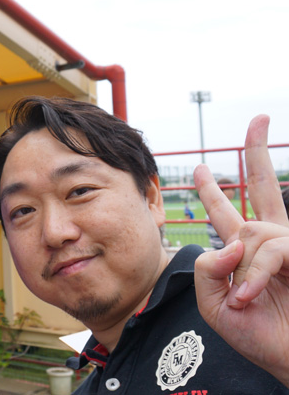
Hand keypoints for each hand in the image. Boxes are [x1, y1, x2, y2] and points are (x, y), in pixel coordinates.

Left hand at [194, 114, 288, 385]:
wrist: (286, 359)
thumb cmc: (254, 334)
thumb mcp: (211, 303)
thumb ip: (205, 268)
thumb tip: (229, 242)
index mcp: (242, 251)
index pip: (225, 213)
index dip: (210, 191)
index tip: (197, 167)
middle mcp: (269, 242)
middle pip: (263, 188)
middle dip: (258, 152)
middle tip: (259, 119)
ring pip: (255, 234)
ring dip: (244, 271)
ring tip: (242, 301)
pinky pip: (273, 251)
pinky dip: (256, 275)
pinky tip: (249, 297)